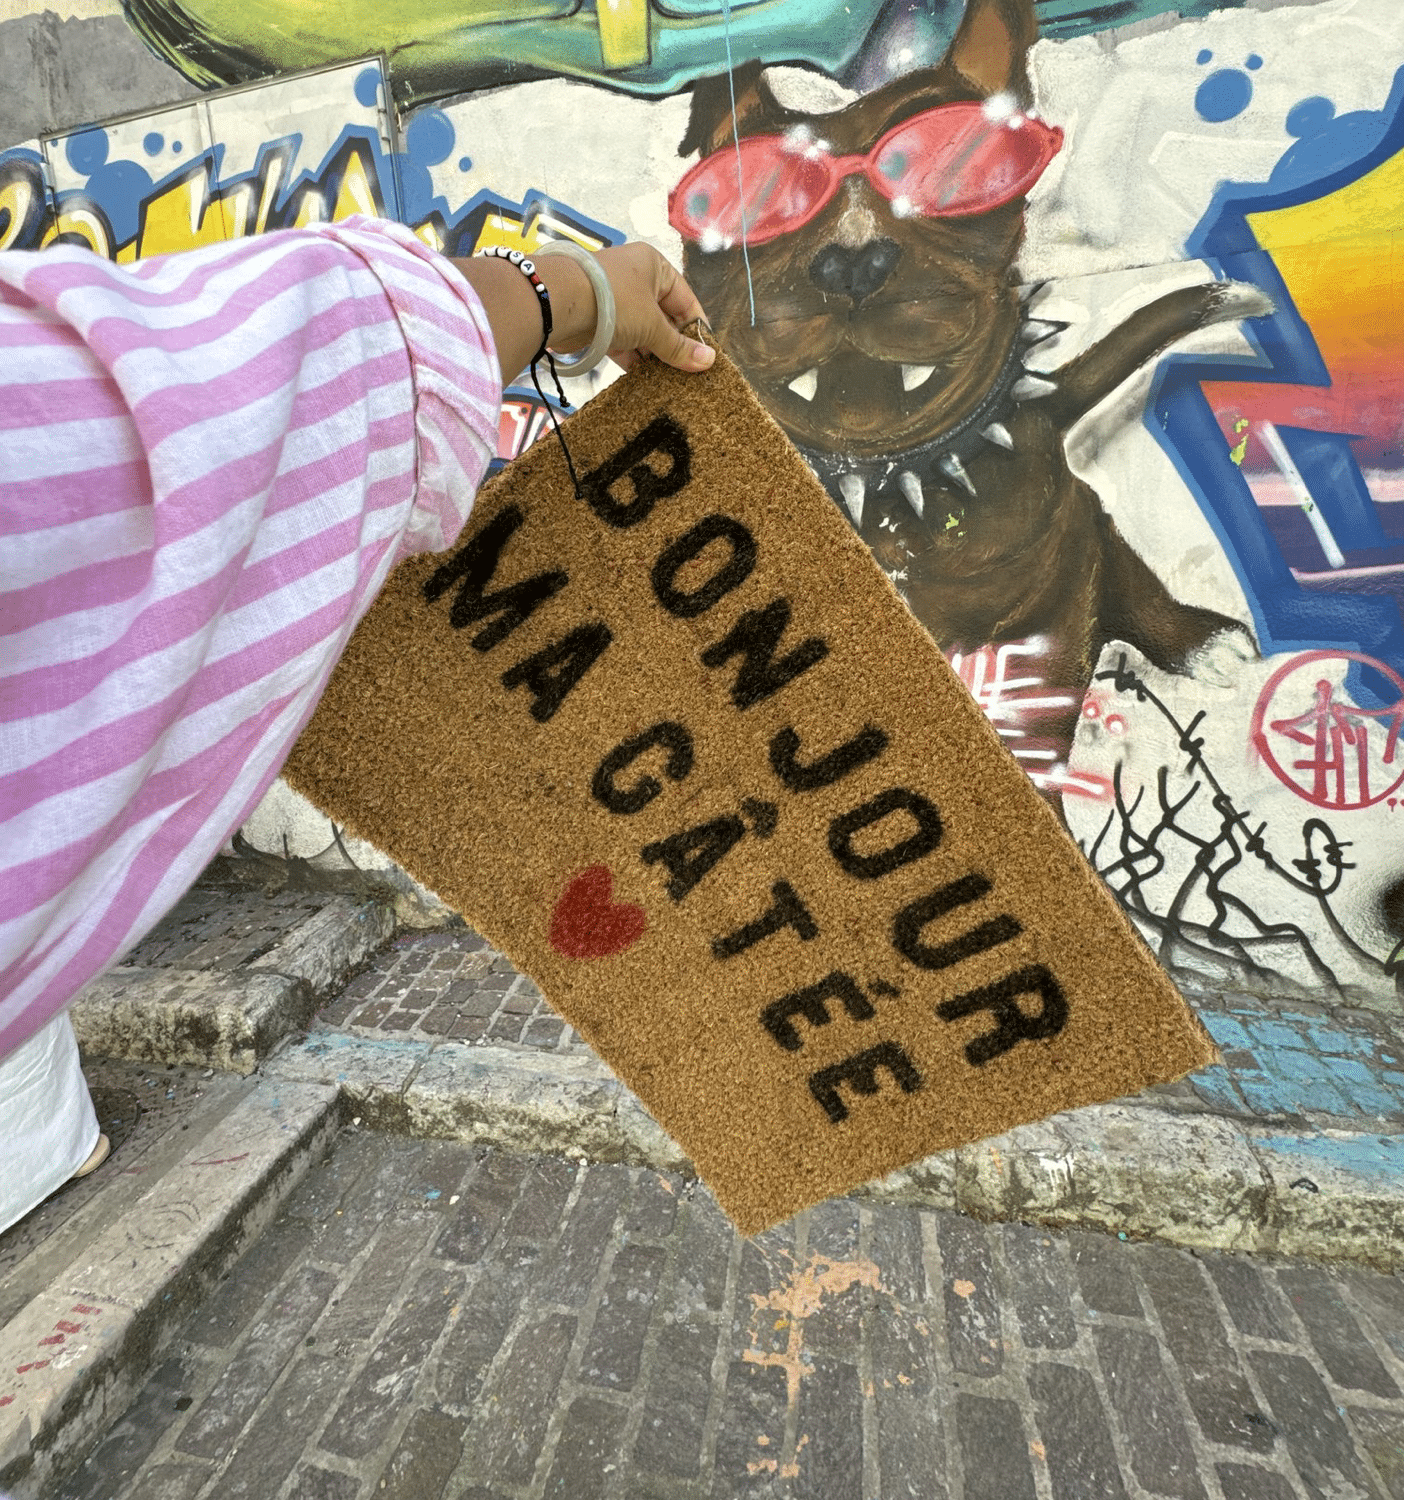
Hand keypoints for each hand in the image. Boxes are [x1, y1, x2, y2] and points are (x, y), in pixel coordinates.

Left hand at [583, 242, 713, 372]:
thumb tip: (709, 361)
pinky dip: (634, 359)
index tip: (706, 356)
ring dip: (654, 356)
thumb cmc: (615, 302)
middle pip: (664, 318)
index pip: (686, 300)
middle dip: (674, 346)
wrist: (558, 303)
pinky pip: (624, 342)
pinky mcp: (599, 322)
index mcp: (654, 267)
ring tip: (670, 381)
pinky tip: (646, 380)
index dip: (696, 328)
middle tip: (688, 374)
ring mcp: (616, 301)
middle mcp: (636, 279)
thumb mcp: (652, 325)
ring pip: (643, 332)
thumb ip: (678, 347)